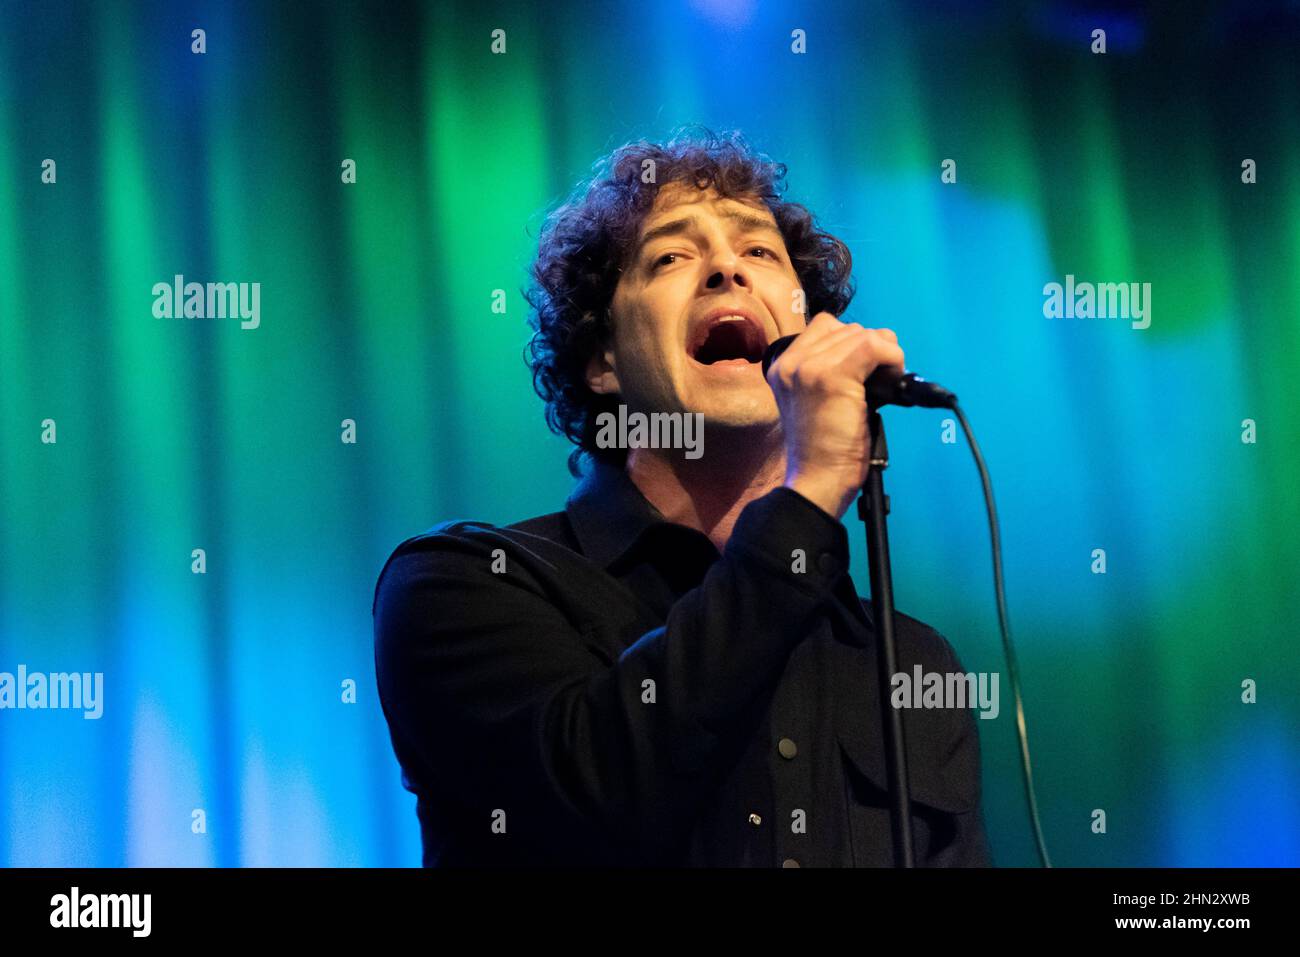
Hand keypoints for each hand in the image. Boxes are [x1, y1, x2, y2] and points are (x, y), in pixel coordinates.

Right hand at [765, 312, 904, 519]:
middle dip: (871, 348)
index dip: (853, 343)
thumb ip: (830, 371)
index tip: (866, 370)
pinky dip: (893, 359)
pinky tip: (894, 381)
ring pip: (861, 334)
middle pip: (846, 328)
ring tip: (886, 384)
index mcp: (782, 367)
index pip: (824, 327)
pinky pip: (873, 346)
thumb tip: (875, 347)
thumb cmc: (823, 451)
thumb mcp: (816, 402)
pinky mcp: (831, 376)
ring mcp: (809, 367)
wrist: (817, 481)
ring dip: (885, 354)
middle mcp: (790, 362)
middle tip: (882, 380)